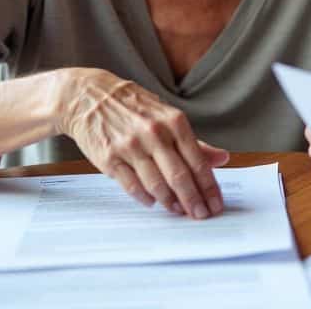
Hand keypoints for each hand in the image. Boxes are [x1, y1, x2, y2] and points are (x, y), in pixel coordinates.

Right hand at [56, 68, 229, 217]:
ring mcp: (130, 146)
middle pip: (180, 176)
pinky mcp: (109, 158)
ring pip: (157, 184)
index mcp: (173, 121)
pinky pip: (132, 186)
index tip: (215, 204)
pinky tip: (153, 202)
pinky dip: (145, 198)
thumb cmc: (133, 107)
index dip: (209, 186)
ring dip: (171, 202)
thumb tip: (222, 158)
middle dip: (194, 200)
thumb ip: (194, 141)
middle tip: (201, 215)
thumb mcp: (167, 116)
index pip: (197, 161)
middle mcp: (153, 133)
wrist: (88, 97)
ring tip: (180, 210)